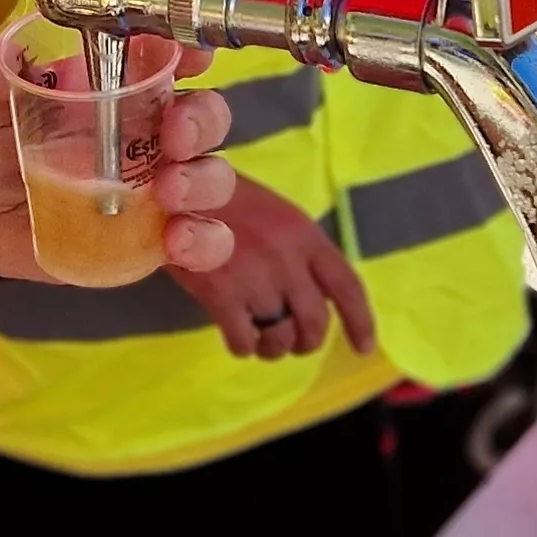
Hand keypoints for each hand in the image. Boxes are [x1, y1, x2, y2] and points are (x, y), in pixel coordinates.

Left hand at [0, 34, 237, 283]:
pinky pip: (207, 240)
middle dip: (203, 121)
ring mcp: (162, 189)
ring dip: (204, 181)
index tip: (193, 56)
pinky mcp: (159, 238)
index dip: (194, 51)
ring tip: (168, 193)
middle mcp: (152, 135)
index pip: (174, 61)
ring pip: (216, 177)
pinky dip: (206, 241)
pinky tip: (178, 241)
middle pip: (209, 117)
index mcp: (122, 90)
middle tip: (174, 136)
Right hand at [170, 177, 372, 361]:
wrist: (172, 188)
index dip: (360, 322)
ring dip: (273, 348)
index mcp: (306, 235)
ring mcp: (254, 278)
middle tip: (291, 343)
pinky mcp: (220, 295)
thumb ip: (299, 252)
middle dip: (306, 342)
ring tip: (262, 342)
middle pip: (315, 322)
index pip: (347, 287)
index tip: (363, 348)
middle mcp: (287, 259)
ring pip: (279, 337)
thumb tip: (314, 298)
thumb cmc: (224, 198)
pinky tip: (237, 337)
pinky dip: (243, 347)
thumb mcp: (276, 213)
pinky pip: (243, 341)